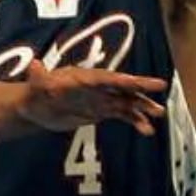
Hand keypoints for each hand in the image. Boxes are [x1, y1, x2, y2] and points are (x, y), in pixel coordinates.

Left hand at [20, 60, 168, 134]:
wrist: (36, 107)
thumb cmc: (34, 94)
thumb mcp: (34, 86)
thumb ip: (37, 77)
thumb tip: (34, 64)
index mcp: (84, 78)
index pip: (106, 78)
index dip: (121, 79)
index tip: (136, 81)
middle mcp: (96, 86)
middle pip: (121, 85)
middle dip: (140, 86)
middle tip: (161, 86)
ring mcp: (100, 98)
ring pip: (126, 100)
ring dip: (142, 106)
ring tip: (158, 114)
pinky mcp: (101, 110)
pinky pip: (122, 114)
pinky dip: (135, 120)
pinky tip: (147, 130)